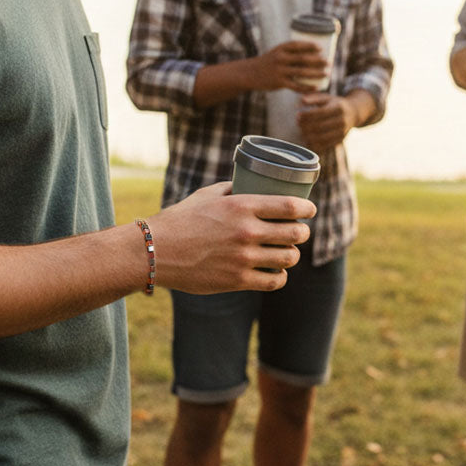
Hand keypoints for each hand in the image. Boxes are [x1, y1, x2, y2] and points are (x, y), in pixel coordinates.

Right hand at [147, 182, 313, 291]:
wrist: (154, 251)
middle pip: (295, 233)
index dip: (307, 209)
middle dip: (303, 233)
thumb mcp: (207, 195)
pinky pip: (274, 281)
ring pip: (288, 258)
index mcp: (241, 206)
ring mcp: (243, 258)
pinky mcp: (237, 280)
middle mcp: (246, 231)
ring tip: (289, 252)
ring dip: (292, 255)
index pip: (289, 206)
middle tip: (300, 232)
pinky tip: (277, 272)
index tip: (310, 210)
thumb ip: (232, 189)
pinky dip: (280, 276)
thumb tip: (250, 184)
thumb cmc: (179, 219)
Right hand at [250, 41, 328, 91]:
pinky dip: (307, 87)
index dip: (310, 45)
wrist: (250, 73)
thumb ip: (291, 53)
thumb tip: (313, 53)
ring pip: (301, 72)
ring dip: (316, 73)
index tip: (321, 48)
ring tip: (327, 74)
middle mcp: (280, 58)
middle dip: (318, 60)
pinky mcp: (279, 82)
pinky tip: (316, 87)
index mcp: (280, 48)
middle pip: (302, 58)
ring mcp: (279, 70)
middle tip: (329, 62)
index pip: (297, 45)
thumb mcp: (276, 52)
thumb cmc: (268, 62)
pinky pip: (296, 85)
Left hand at [297, 92, 357, 152]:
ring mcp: (342, 132)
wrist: (353, 113)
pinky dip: (315, 145)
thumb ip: (314, 98)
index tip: (297, 115)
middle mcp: (342, 120)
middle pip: (320, 126)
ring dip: (309, 136)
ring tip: (301, 132)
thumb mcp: (326, 98)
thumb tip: (301, 101)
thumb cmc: (334, 104)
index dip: (307, 115)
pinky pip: (326, 146)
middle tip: (298, 124)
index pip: (320, 113)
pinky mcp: (340, 140)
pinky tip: (307, 141)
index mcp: (338, 108)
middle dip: (306, 126)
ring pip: (322, 138)